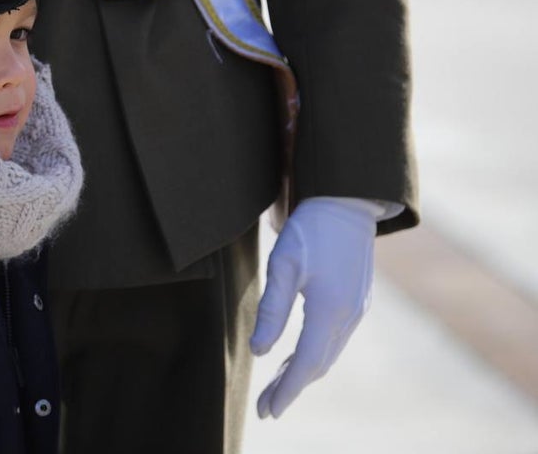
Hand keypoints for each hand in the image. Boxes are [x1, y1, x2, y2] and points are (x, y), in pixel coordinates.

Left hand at [250, 197, 380, 417]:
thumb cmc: (311, 229)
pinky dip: (314, 355)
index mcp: (330, 310)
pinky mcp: (355, 301)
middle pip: (317, 365)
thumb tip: (259, 351)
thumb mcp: (284, 265)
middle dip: (290, 387)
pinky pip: (333, 340)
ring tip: (275, 387)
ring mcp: (356, 310)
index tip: (268, 411)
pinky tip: (297, 357)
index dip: (286, 390)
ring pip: (327, 354)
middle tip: (265, 407)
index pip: (306, 363)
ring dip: (302, 373)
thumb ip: (273, 310)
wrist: (346, 203)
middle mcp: (348, 316)